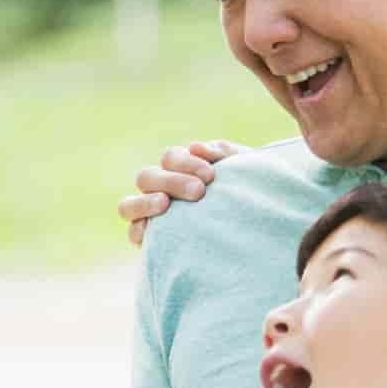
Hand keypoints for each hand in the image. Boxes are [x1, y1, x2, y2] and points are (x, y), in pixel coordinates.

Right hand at [117, 139, 245, 246]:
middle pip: (147, 177)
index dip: (186, 163)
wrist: (258, 233)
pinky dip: (140, 230)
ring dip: (144, 203)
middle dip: (171, 182)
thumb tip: (194, 146)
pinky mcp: (150, 241)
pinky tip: (156, 232)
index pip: (170, 158)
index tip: (210, 175)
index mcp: (179, 169)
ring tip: (165, 204)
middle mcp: (159, 189)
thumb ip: (222, 154)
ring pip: (128, 204)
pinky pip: (133, 233)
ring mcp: (150, 215)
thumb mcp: (242, 172)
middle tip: (198, 192)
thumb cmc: (247, 195)